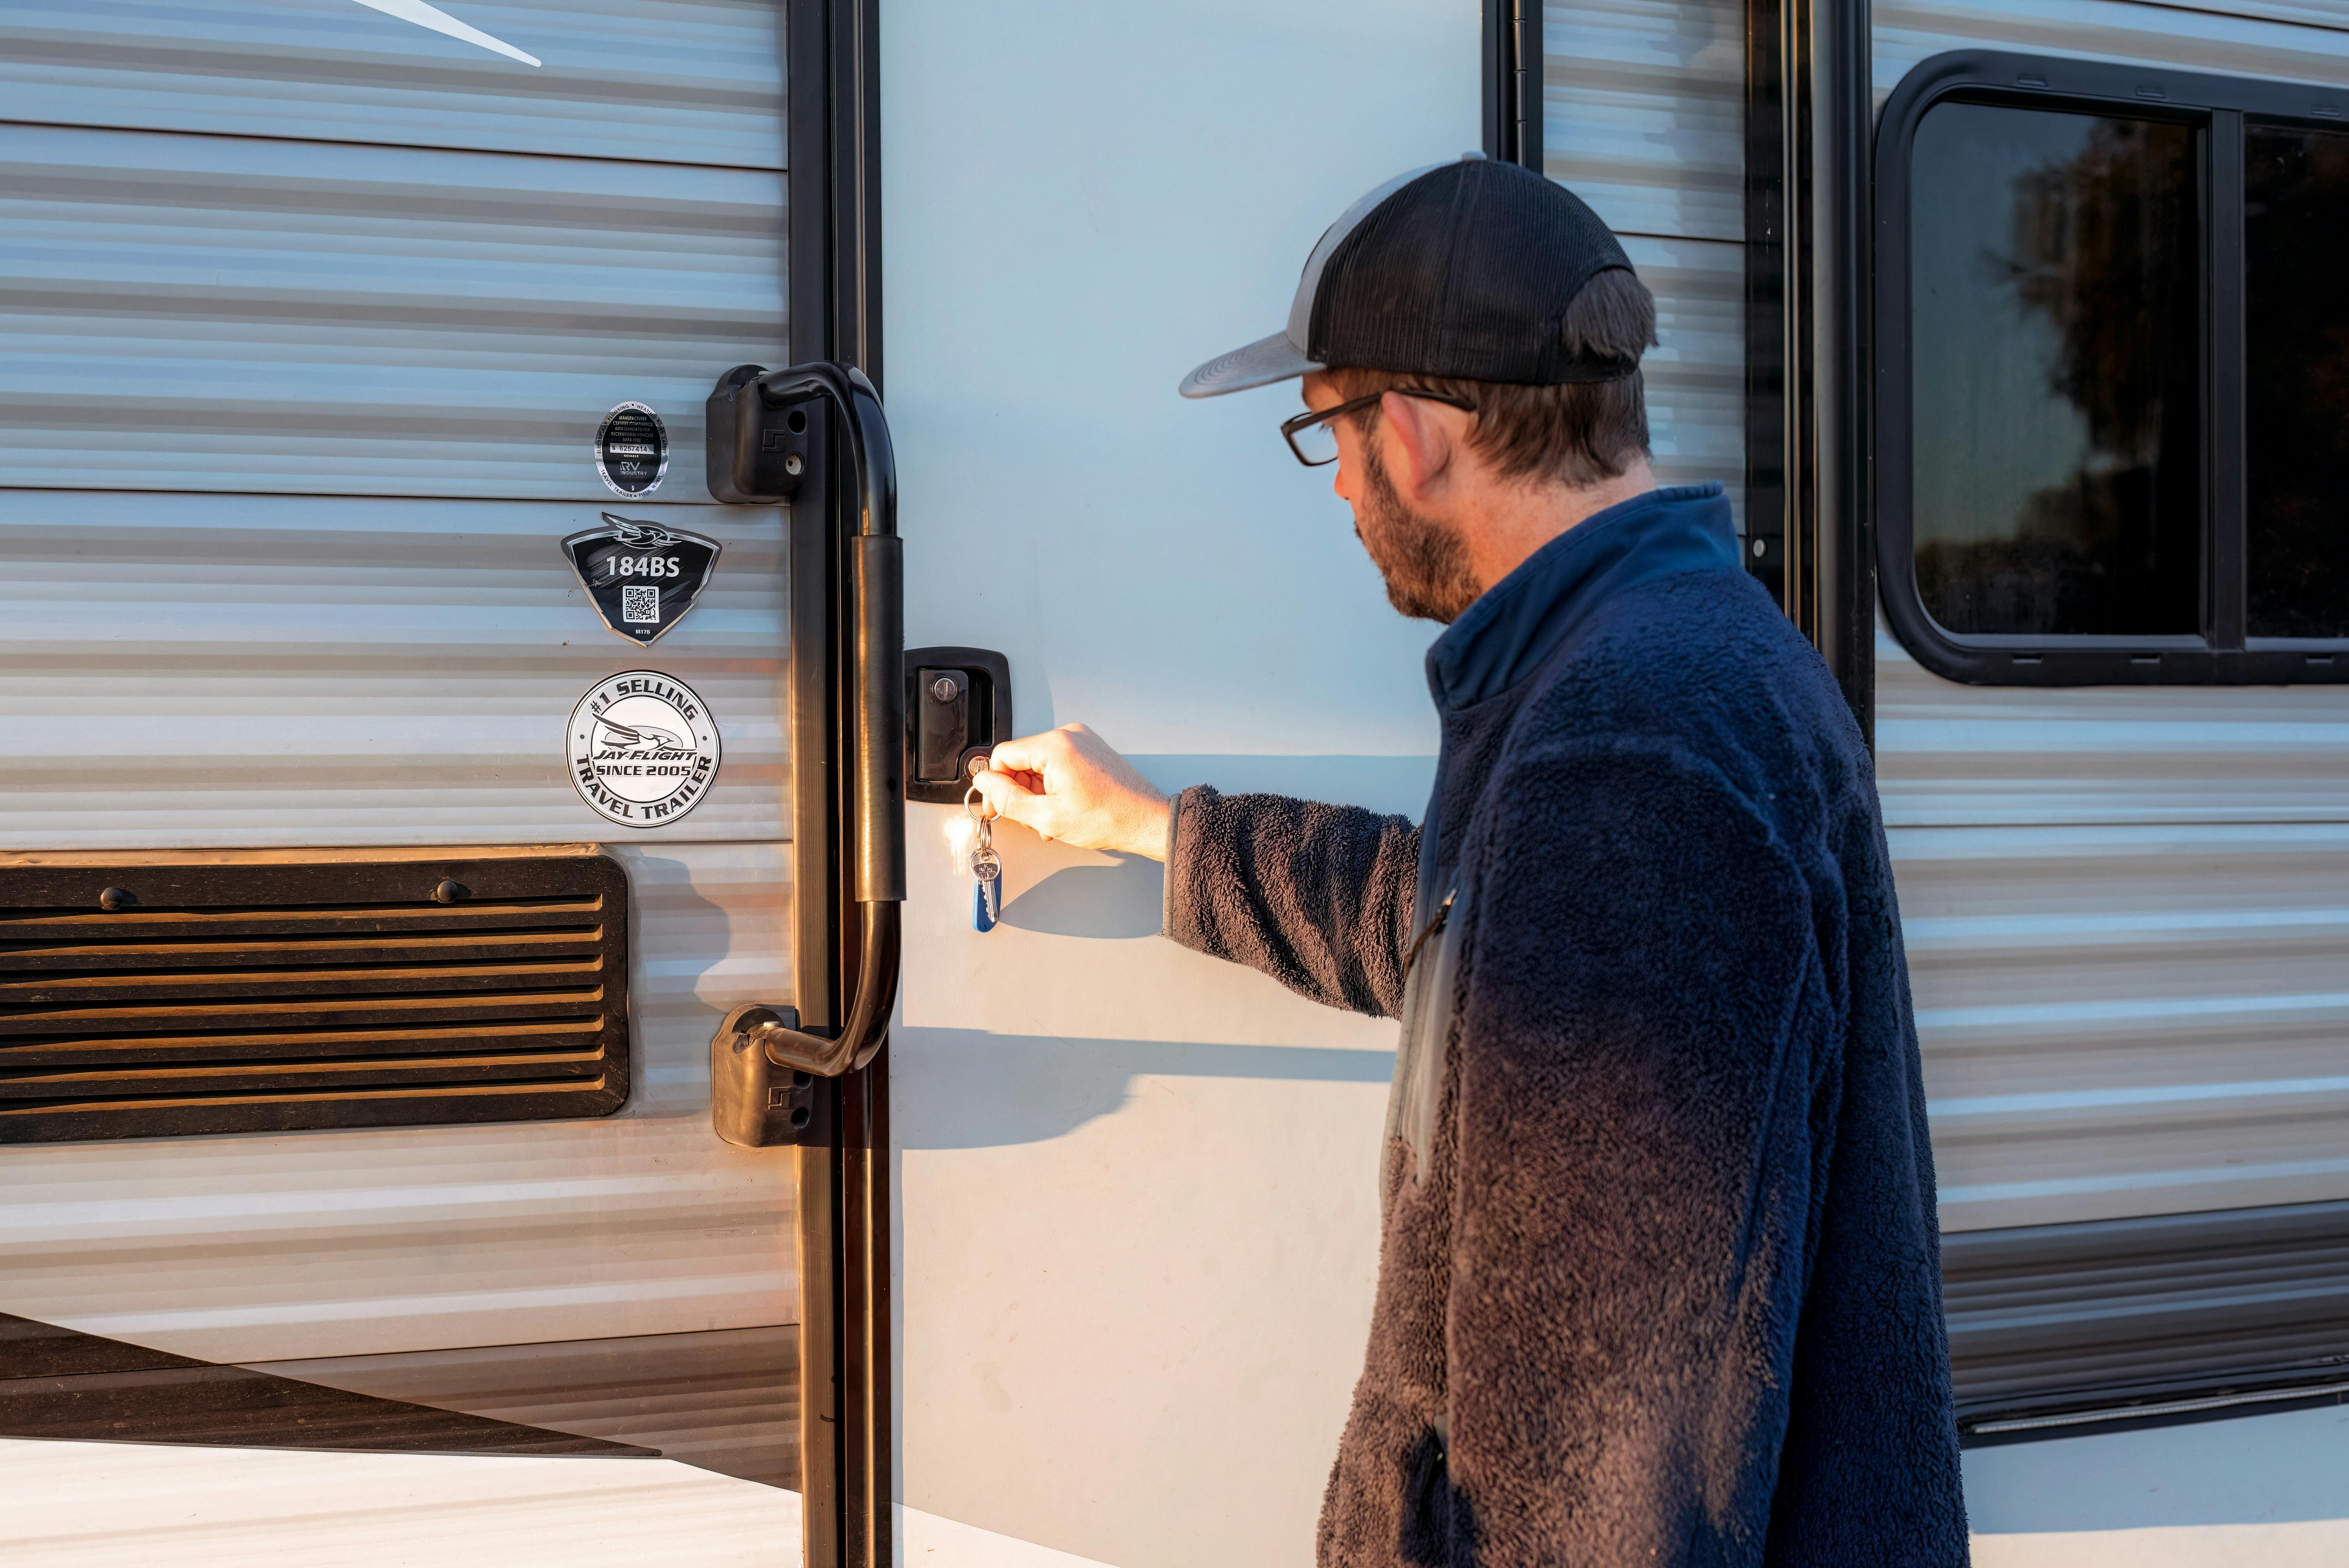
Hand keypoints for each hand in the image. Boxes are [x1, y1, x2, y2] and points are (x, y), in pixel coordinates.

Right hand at [971, 723, 1171, 859]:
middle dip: (1020, 793)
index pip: (1003, 756)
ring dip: (1037, 795)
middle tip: (1031, 820)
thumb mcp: (1047, 816)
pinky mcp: (1090, 751)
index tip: (996, 808)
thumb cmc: (1109, 818)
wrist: (1146, 821)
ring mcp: (1082, 742)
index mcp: (1056, 745)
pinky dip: (1053, 789)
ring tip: (1051, 820)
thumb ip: (1008, 798)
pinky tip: (1062, 810)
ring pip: (1039, 766)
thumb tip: (984, 783)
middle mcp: (1069, 735)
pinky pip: (1057, 766)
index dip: (994, 785)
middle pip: (1021, 760)